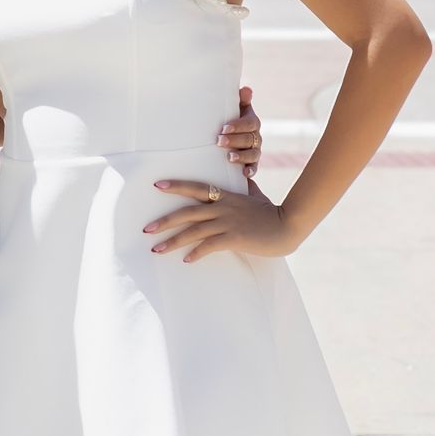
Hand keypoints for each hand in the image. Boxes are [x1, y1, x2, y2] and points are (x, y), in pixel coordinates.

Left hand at [146, 175, 291, 262]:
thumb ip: (245, 187)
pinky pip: (209, 246)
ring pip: (194, 231)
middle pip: (187, 212)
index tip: (156, 185)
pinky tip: (186, 260)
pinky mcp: (234, 238)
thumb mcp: (256, 195)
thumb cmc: (272, 212)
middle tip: (146, 229)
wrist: (288, 225)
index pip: (195, 188)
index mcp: (225, 196)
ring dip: (173, 241)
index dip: (176, 186)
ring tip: (156, 249)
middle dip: (164, 221)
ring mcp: (227, 222)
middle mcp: (222, 207)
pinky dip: (196, 253)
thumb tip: (243, 176)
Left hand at [217, 83, 261, 178]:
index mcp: (251, 122)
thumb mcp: (232, 108)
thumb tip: (246, 90)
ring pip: (253, 153)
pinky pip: (254, 168)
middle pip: (249, 139)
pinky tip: (244, 173)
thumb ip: (239, 100)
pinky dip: (251, 170)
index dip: (238, 125)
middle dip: (234, 140)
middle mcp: (256, 136)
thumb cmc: (226, 118)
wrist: (225, 135)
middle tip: (219, 141)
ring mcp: (255, 150)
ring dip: (242, 156)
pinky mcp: (252, 163)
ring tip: (229, 157)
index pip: (249, 123)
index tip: (224, 128)